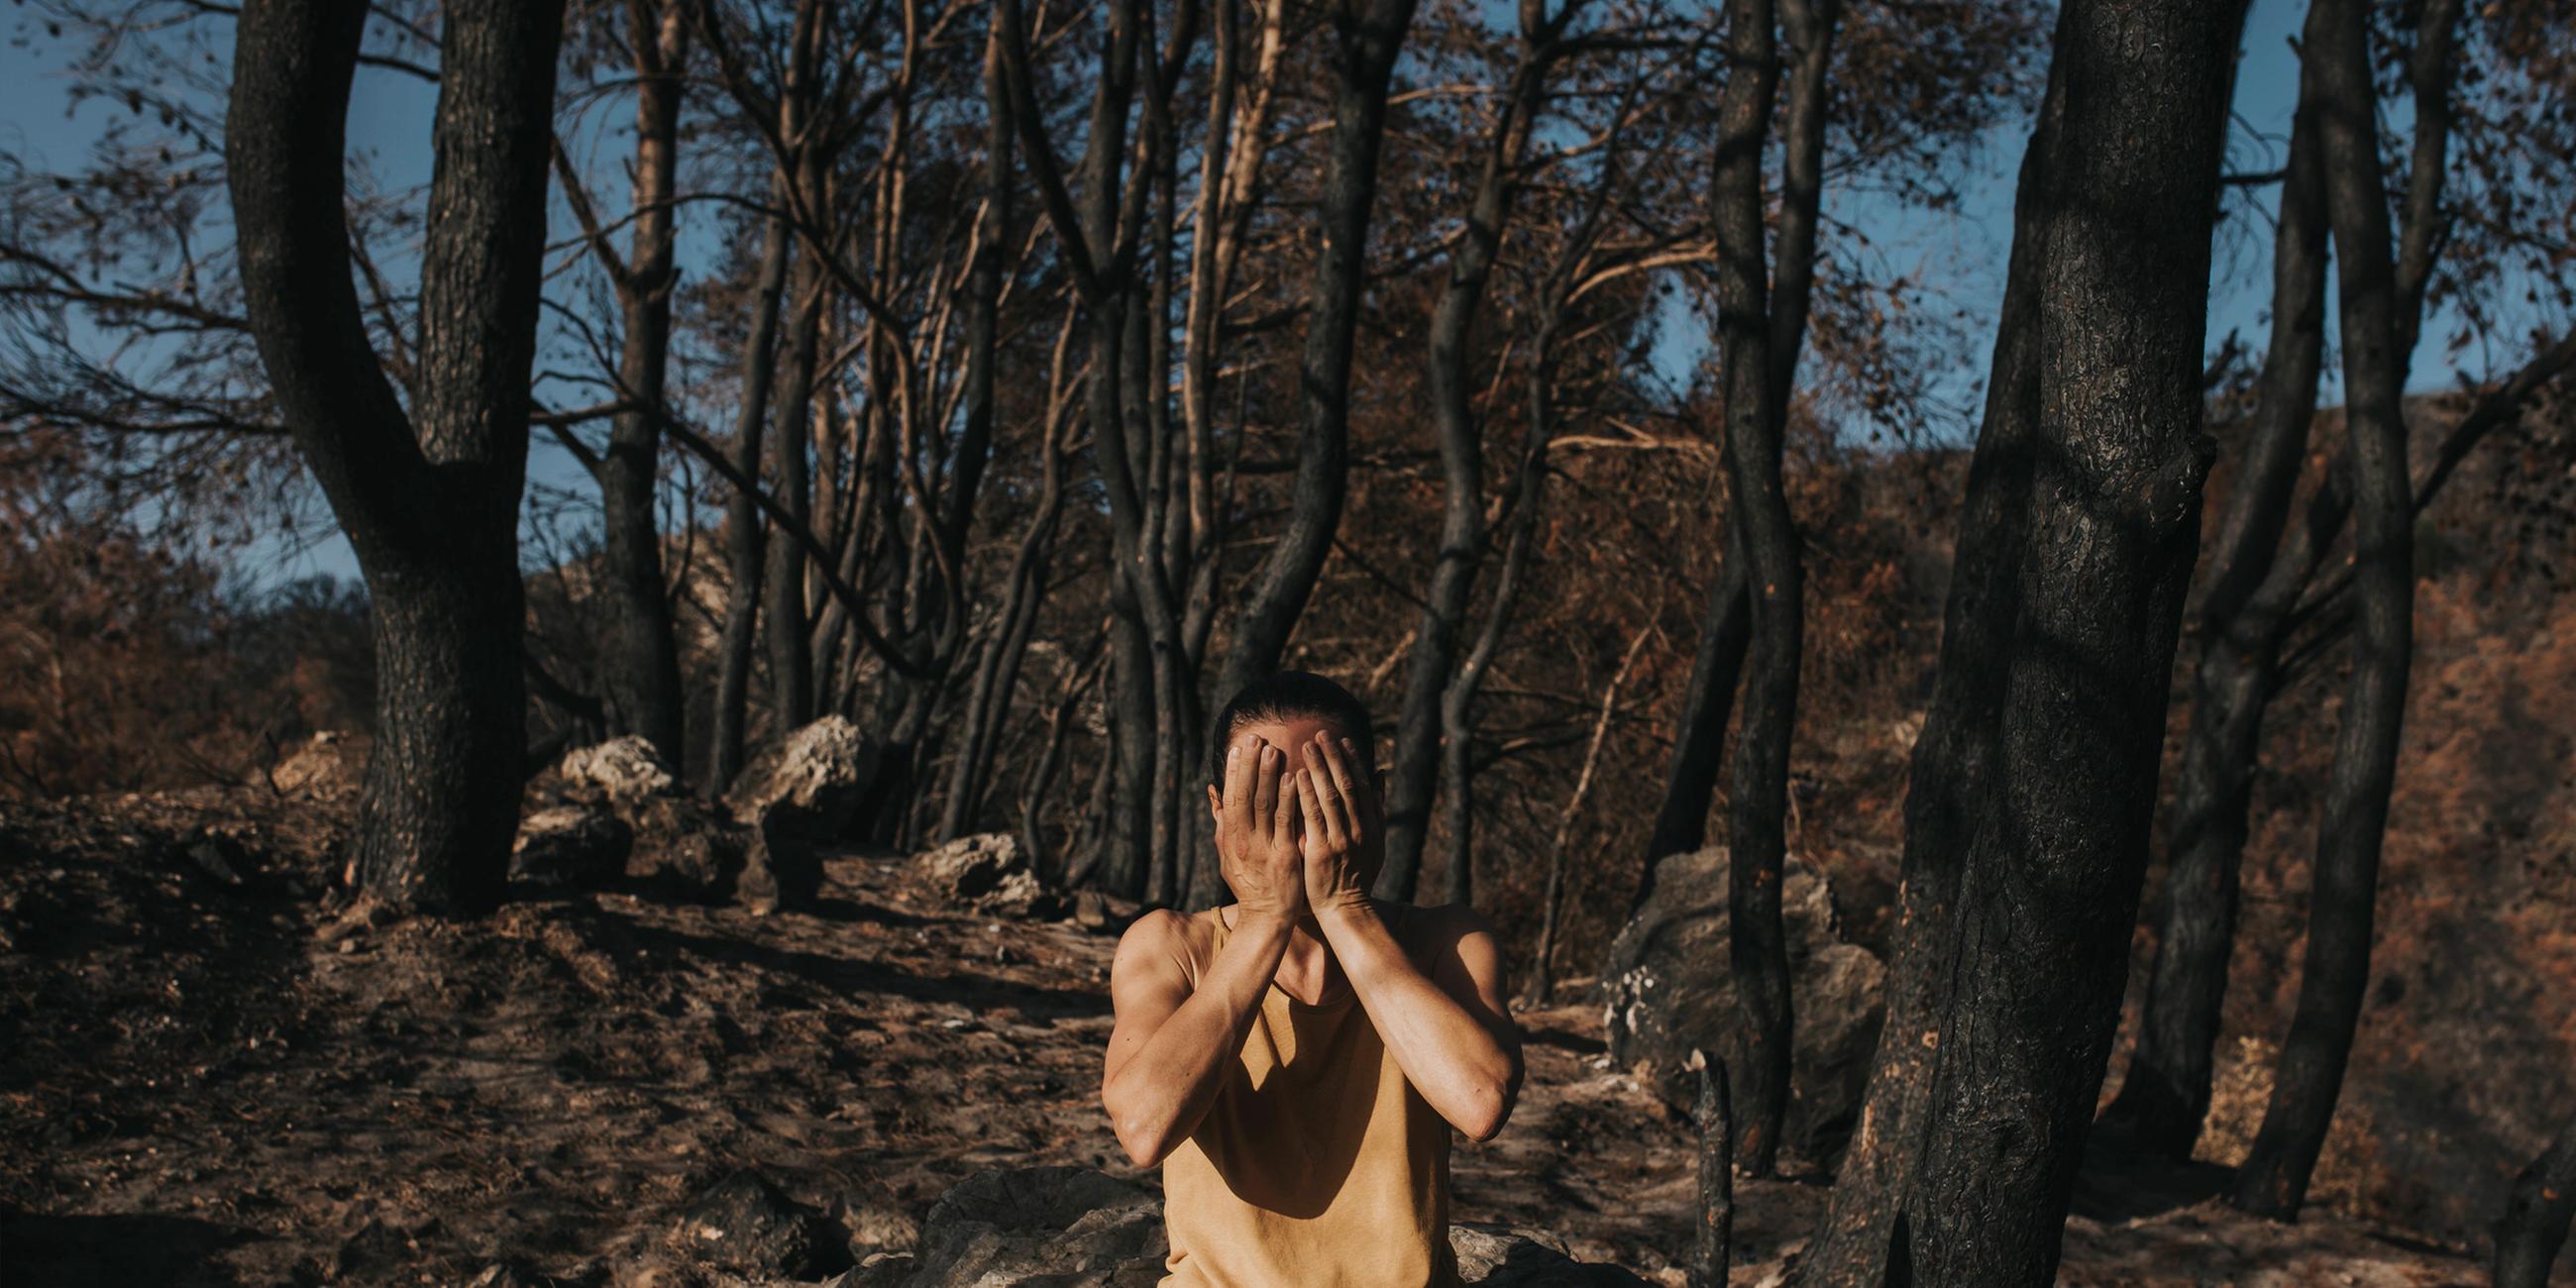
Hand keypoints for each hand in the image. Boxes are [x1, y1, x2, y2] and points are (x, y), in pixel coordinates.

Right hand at [1215, 740, 1305, 922]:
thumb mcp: (1227, 854)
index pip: (1230, 797)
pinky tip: (1292, 778)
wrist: (1266, 917)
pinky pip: (1284, 822)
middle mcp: (1242, 840)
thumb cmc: (1249, 884)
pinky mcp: (1283, 856)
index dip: (1233, 771)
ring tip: (1273, 749)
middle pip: (1244, 795)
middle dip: (1249, 765)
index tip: (1238, 747)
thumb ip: (1222, 823)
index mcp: (1229, 838)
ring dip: (1267, 775)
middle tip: (1255, 737)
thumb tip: (1213, 793)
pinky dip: (1287, 799)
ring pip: (1263, 804)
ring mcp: (1262, 848)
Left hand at [1293, 732, 1381, 914]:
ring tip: (1307, 746)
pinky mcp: (1322, 851)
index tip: (1341, 741)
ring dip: (1319, 768)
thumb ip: (1376, 807)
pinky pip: (1313, 817)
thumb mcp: (1376, 841)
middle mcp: (1359, 829)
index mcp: (1372, 826)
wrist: (1346, 910)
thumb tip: (1380, 773)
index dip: (1352, 761)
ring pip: (1330, 796)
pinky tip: (1296, 776)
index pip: (1361, 786)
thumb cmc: (1357, 875)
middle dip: (1333, 757)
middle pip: (1346, 785)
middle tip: (1320, 734)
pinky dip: (1306, 794)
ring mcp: (1342, 840)